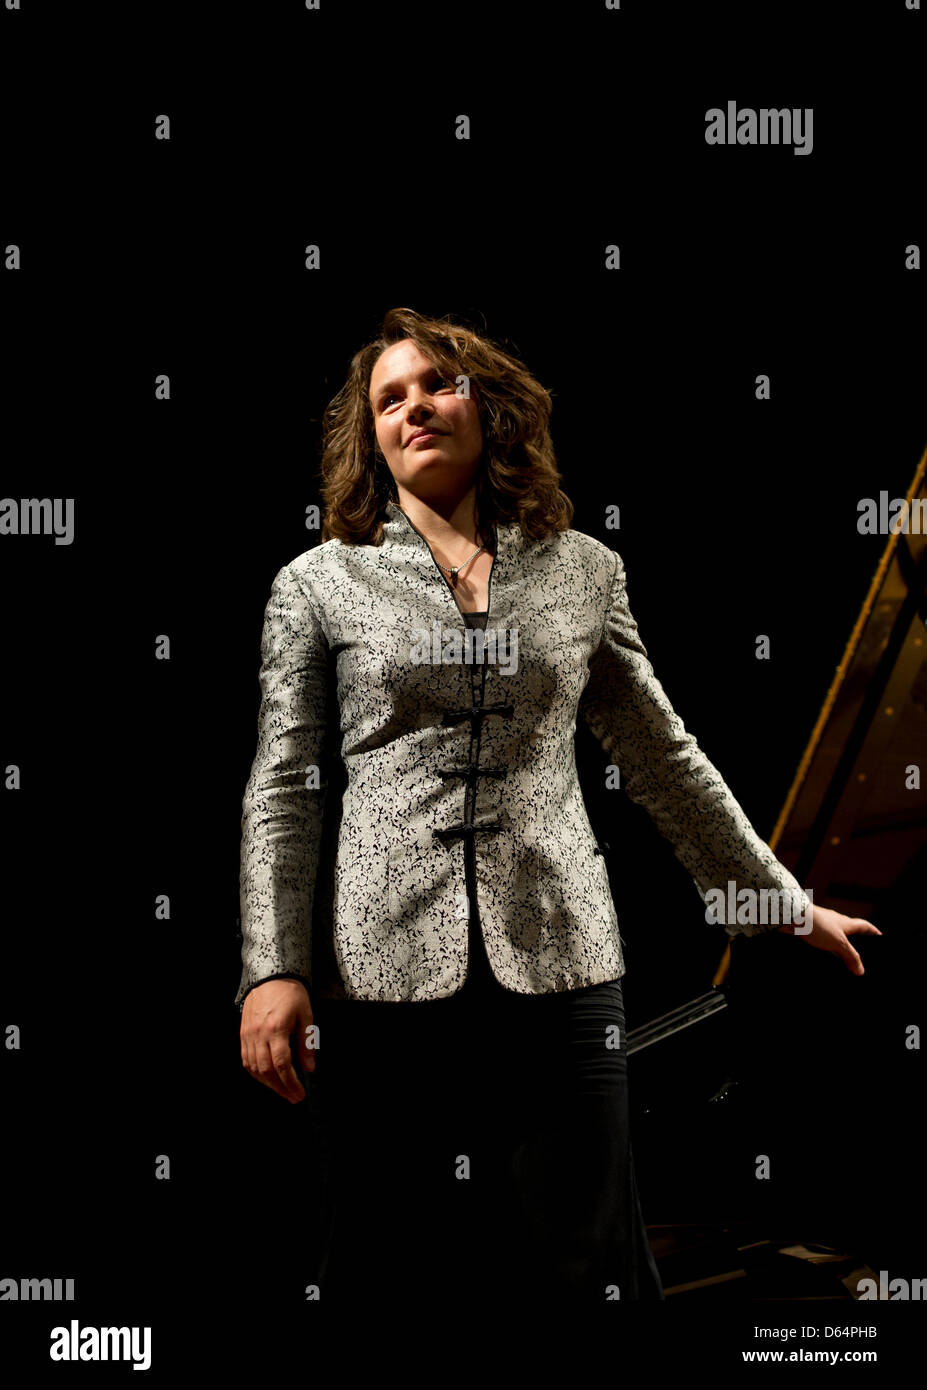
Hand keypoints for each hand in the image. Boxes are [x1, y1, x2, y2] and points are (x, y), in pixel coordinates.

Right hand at [240, 978, 314, 1103]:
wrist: (270, 976)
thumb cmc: (290, 993)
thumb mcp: (305, 1015)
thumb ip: (306, 1043)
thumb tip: (309, 1068)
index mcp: (276, 1029)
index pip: (282, 1065)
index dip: (291, 1083)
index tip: (300, 1093)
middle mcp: (259, 1034)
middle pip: (267, 1071)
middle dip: (281, 1088)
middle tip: (293, 1097)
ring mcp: (248, 1035)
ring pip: (254, 1068)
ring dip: (268, 1084)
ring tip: (282, 1091)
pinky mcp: (243, 1034)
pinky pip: (246, 1060)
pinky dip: (256, 1073)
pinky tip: (266, 1078)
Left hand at [778, 903, 881, 975]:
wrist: (792, 916)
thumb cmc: (818, 925)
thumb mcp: (839, 943)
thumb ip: (851, 956)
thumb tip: (861, 971)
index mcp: (847, 923)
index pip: (865, 927)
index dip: (873, 932)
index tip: (880, 938)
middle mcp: (836, 923)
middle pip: (851, 932)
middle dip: (856, 943)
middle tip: (862, 955)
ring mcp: (823, 926)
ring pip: (835, 938)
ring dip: (839, 948)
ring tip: (843, 962)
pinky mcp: (811, 931)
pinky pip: (822, 942)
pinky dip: (826, 949)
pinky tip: (824, 959)